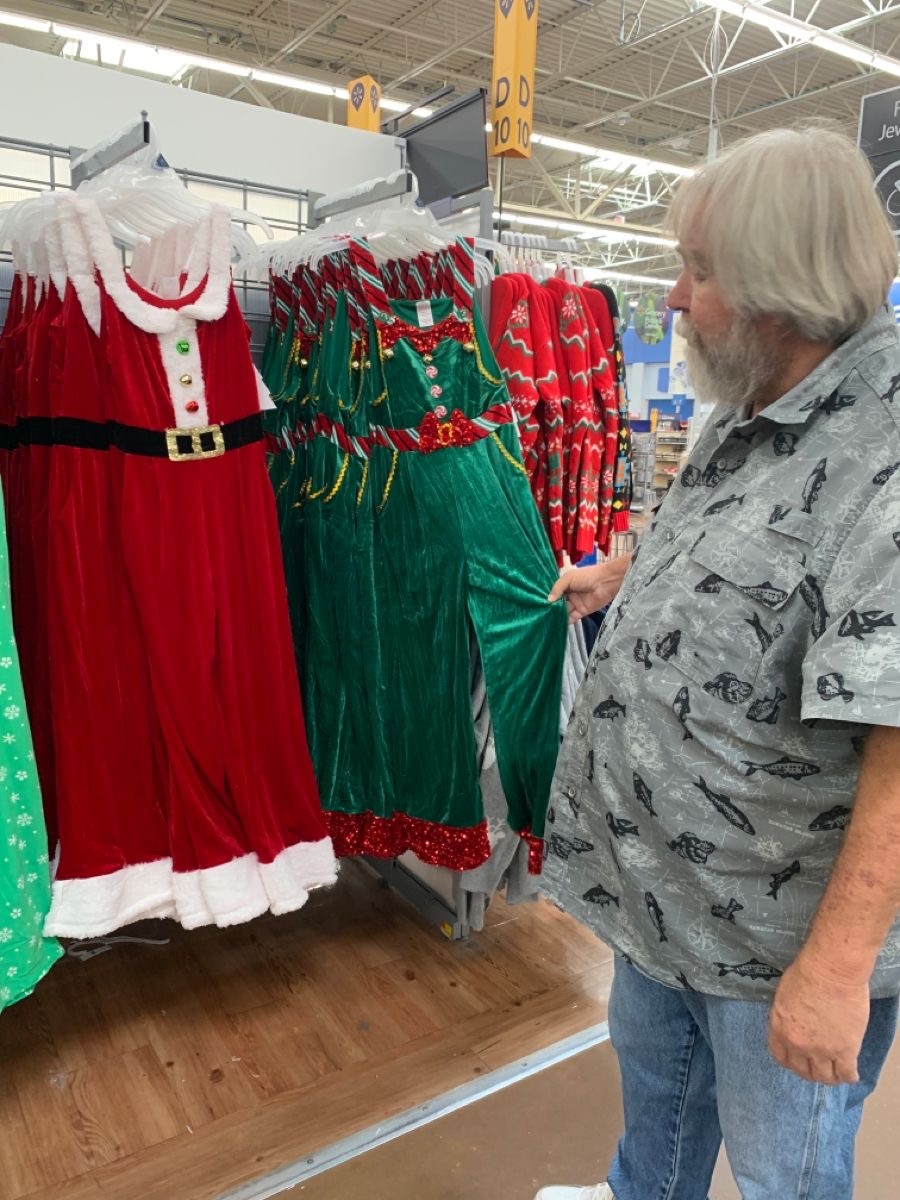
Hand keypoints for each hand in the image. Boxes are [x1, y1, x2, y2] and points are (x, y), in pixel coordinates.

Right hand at [548, 558, 629, 623]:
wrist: (606, 582)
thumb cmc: (587, 575)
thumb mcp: (569, 578)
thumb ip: (558, 588)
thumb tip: (548, 600)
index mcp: (565, 586)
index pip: (553, 594)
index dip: (547, 599)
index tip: (537, 605)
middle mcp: (569, 595)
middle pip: (557, 604)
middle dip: (551, 609)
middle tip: (540, 614)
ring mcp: (575, 604)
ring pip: (564, 612)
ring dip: (557, 616)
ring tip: (547, 620)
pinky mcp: (582, 612)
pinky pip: (572, 618)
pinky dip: (566, 621)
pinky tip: (558, 623)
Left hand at [768, 955, 869, 1084]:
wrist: (831, 970)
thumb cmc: (806, 973)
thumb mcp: (783, 995)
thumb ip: (785, 1016)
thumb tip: (792, 1024)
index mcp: (779, 1029)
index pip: (780, 1057)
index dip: (790, 1061)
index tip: (797, 1061)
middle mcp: (798, 1045)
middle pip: (802, 1071)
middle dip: (809, 1071)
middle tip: (817, 1068)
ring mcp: (822, 1050)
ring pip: (824, 1077)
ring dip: (829, 1077)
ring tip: (834, 1073)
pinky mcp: (845, 1050)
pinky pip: (846, 1074)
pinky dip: (848, 1077)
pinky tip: (850, 1074)